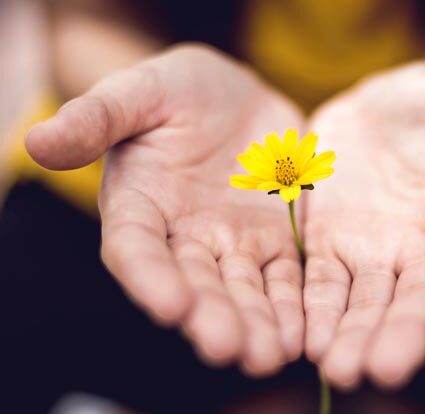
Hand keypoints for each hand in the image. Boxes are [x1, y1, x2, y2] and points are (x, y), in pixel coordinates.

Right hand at [26, 44, 305, 375]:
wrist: (236, 97)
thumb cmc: (178, 91)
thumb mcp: (140, 91)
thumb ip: (97, 117)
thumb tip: (37, 141)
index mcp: (140, 205)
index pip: (136, 248)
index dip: (150, 277)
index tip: (170, 305)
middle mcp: (183, 236)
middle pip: (194, 283)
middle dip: (211, 316)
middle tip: (229, 348)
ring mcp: (232, 243)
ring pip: (243, 290)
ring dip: (256, 324)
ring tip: (270, 355)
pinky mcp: (274, 241)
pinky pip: (285, 277)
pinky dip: (292, 305)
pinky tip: (303, 334)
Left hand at [303, 61, 424, 387]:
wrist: (379, 106)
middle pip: (415, 298)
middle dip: (401, 334)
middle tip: (385, 370)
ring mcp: (375, 251)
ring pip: (367, 301)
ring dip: (354, 336)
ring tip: (341, 368)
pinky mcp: (331, 245)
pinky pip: (323, 283)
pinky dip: (316, 310)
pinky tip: (307, 340)